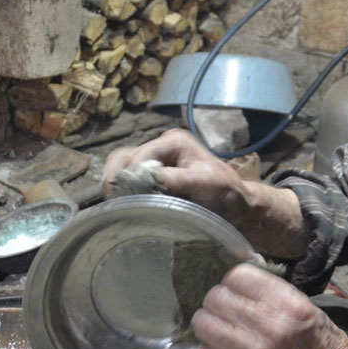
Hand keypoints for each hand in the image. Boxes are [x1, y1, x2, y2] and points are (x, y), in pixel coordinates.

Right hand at [101, 128, 248, 218]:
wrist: (235, 207)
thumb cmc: (224, 192)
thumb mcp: (203, 182)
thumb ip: (174, 179)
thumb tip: (143, 178)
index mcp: (174, 142)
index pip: (141, 154)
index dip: (131, 174)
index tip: (127, 197)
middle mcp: (161, 148)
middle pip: (125, 156)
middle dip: (116, 176)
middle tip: (112, 199)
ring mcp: (155, 161)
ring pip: (122, 166)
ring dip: (116, 182)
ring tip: (113, 202)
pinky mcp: (151, 177)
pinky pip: (128, 178)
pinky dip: (121, 188)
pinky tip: (121, 203)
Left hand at [191, 264, 347, 348]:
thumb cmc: (324, 348)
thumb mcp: (307, 309)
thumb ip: (271, 295)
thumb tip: (237, 283)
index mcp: (286, 303)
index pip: (237, 276)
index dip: (234, 283)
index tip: (238, 293)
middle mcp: (266, 325)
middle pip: (215, 297)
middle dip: (219, 302)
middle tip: (228, 312)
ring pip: (202, 323)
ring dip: (210, 325)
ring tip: (223, 331)